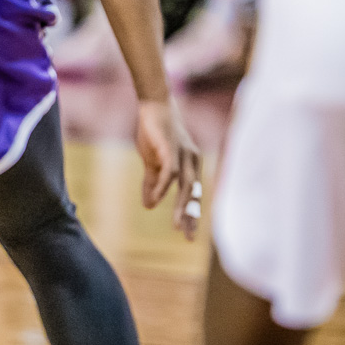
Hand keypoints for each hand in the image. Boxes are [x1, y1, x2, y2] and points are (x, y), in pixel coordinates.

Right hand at [134, 96, 202, 239]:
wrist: (152, 106)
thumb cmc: (154, 133)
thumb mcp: (151, 162)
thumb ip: (152, 183)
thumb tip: (149, 206)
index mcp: (190, 166)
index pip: (193, 195)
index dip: (191, 214)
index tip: (188, 234)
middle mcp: (192, 161)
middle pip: (194, 194)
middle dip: (191, 216)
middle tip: (188, 238)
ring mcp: (182, 154)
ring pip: (186, 186)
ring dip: (182, 207)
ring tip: (177, 226)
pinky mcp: (170, 148)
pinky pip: (170, 172)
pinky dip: (163, 187)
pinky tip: (156, 199)